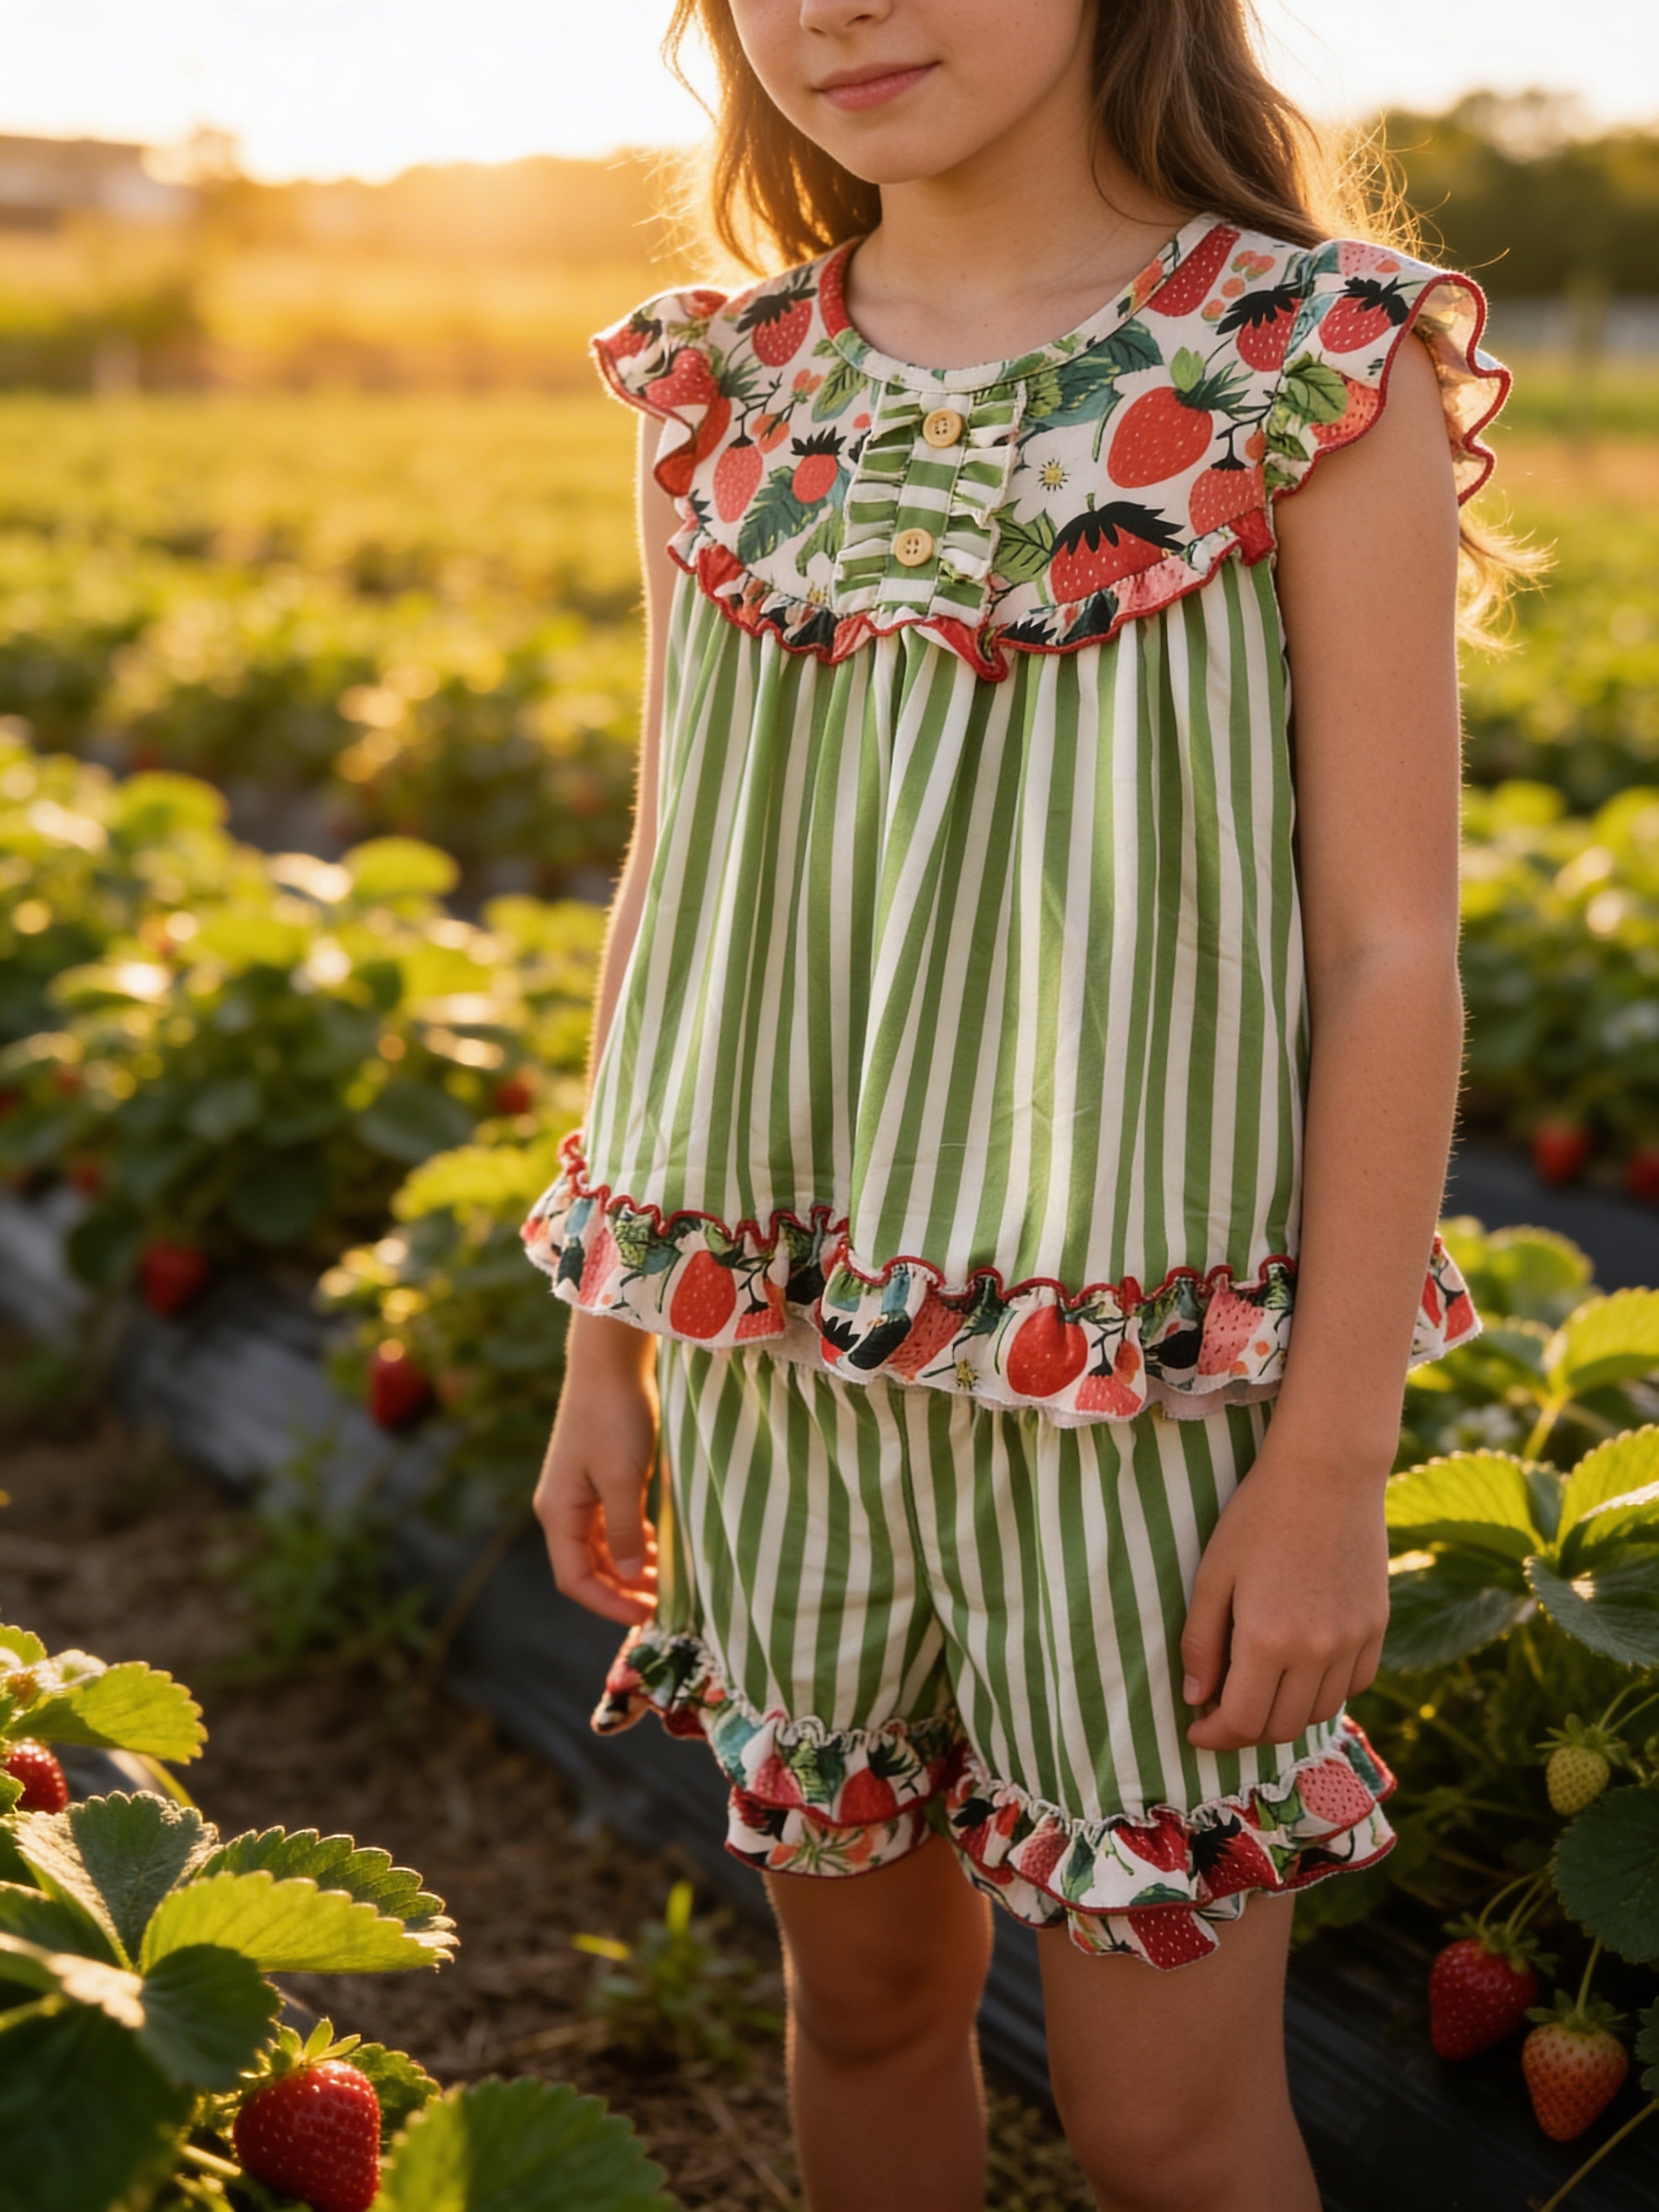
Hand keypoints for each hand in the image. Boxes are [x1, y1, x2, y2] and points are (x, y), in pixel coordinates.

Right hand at [534, 1314, 660, 1626]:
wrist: (610, 1363)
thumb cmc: (614, 1417)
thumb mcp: (623, 1477)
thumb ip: (624, 1531)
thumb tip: (628, 1579)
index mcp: (558, 1512)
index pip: (575, 1578)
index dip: (608, 1604)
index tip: (646, 1617)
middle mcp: (562, 1509)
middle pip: (588, 1568)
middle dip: (622, 1590)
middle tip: (664, 1605)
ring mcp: (579, 1495)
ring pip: (603, 1549)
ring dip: (630, 1569)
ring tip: (668, 1582)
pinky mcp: (598, 1480)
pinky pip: (612, 1526)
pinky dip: (633, 1543)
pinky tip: (659, 1550)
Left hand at [1179, 1439, 1389, 1753]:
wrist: (1327, 1473)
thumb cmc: (1258, 1517)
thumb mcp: (1213, 1575)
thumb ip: (1201, 1642)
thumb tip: (1196, 1699)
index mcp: (1268, 1641)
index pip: (1241, 1721)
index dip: (1214, 1737)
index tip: (1195, 1732)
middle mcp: (1317, 1652)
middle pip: (1282, 1727)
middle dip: (1245, 1731)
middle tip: (1222, 1715)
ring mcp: (1353, 1642)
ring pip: (1320, 1712)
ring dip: (1285, 1714)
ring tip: (1259, 1692)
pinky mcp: (1377, 1627)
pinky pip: (1354, 1684)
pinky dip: (1325, 1691)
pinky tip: (1302, 1671)